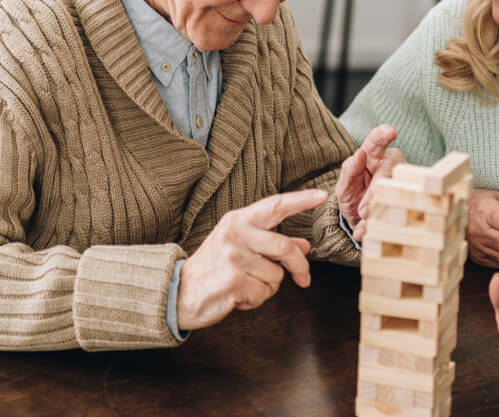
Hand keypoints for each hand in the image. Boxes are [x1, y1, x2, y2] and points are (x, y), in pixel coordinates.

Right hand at [176, 190, 326, 330]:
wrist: (177, 292)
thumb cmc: (212, 269)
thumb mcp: (239, 248)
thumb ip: (270, 245)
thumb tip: (303, 245)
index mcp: (238, 221)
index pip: (275, 206)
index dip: (300, 200)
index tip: (322, 197)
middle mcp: (236, 234)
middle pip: (285, 247)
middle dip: (300, 267)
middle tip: (304, 279)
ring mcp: (233, 256)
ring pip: (276, 276)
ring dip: (267, 288)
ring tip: (245, 286)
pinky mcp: (233, 280)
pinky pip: (263, 294)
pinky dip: (255, 301)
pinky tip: (237, 297)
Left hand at [336, 124, 403, 241]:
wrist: (359, 223)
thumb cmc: (353, 196)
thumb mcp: (344, 186)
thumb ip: (348, 171)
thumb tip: (358, 155)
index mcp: (373, 156)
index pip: (377, 141)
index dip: (383, 135)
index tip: (390, 132)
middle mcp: (390, 165)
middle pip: (388, 170)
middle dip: (375, 191)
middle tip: (363, 210)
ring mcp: (401, 182)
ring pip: (393, 191)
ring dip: (376, 209)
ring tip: (361, 220)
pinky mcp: (406, 201)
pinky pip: (394, 210)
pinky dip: (377, 224)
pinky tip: (364, 230)